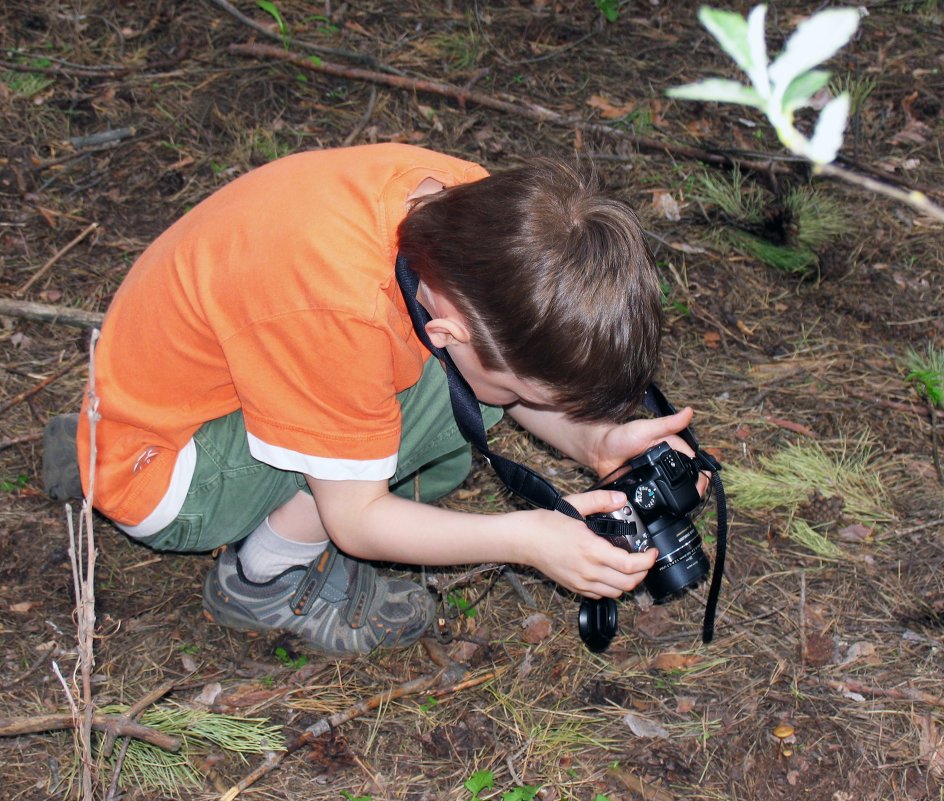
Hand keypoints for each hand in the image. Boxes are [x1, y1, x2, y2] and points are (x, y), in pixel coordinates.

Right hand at [521, 489, 657, 598]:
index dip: (648, 560)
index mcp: (592, 550)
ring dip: (629, 581)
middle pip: (629, 583)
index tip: (652, 552)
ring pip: (617, 592)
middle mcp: (589, 571)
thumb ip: (601, 499)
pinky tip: (610, 573)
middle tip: (645, 559)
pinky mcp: (575, 588)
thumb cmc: (547, 524)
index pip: (630, 565)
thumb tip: (621, 498)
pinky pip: (601, 595)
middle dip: (643, 572)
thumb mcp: (575, 505)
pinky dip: (612, 587)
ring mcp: (582, 582)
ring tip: (630, 567)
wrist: (524, 540)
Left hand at [591, 407, 709, 494]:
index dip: (700, 471)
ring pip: (676, 488)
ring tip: (685, 503)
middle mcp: (666, 460)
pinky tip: (667, 506)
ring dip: (681, 495)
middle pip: (688, 476)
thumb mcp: (645, 429)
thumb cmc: (620, 436)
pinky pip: (659, 495)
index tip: (702, 481)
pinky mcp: (647, 485)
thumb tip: (688, 412)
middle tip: (695, 495)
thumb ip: (667, 424)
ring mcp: (657, 474)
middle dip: (694, 486)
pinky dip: (664, 500)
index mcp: (671, 445)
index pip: (692, 459)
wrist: (598, 451)